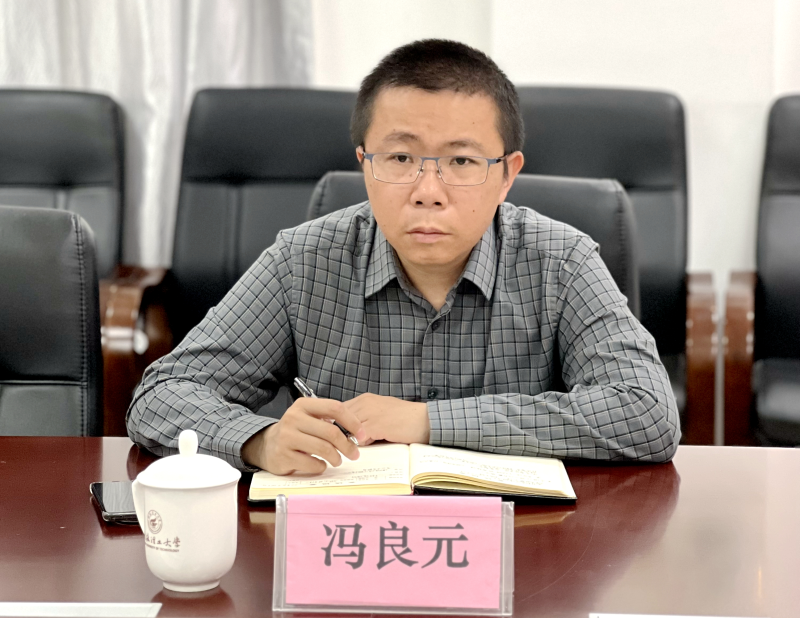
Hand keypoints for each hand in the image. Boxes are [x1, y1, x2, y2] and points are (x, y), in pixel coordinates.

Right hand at [241, 398, 365, 474]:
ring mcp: (287, 437)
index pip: (334, 408)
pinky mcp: (284, 455)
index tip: (361, 434)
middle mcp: (294, 418)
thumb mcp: (309, 418)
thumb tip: (356, 432)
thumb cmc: (296, 431)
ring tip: (338, 460)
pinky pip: (312, 463)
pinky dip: (321, 466)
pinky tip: (321, 464)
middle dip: (347, 445)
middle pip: (331, 431)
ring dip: (336, 457)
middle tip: (354, 453)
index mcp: (304, 405)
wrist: (267, 445)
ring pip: (323, 448)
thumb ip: (329, 420)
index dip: (352, 422)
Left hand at [343, 393, 429, 445]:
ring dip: (352, 439)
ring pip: (347, 429)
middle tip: (350, 443)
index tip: (343, 435)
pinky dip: (363, 444)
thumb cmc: (404, 419)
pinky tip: (374, 443)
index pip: (339, 412)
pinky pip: (359, 438)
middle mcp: (365, 403)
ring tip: (365, 443)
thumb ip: (364, 418)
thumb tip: (347, 432)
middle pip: (340, 421)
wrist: (424, 420)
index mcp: (365, 399)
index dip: (339, 425)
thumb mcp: (380, 412)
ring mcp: (369, 413)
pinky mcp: (376, 425)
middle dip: (343, 433)